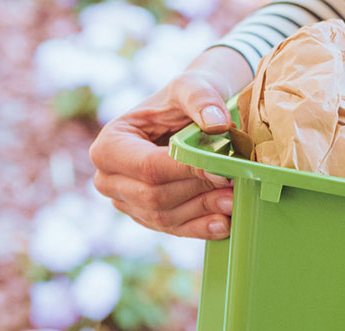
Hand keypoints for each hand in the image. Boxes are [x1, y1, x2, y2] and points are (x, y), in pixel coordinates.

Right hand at [89, 47, 250, 238]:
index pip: (147, 167)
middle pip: (154, 196)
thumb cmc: (184, 99)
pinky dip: (199, 228)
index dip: (185, 171)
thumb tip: (217, 123)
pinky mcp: (146, 217)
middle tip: (235, 186)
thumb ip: (202, 98)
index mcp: (109, 144)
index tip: (222, 170)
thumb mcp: (191, 86)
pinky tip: (224, 223)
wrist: (189, 116)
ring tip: (236, 201)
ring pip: (164, 217)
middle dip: (197, 193)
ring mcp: (126, 202)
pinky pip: (172, 229)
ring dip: (202, 212)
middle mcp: (108, 178)